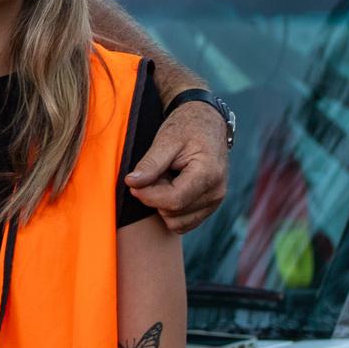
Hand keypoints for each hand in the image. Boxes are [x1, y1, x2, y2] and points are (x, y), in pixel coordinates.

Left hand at [125, 100, 228, 233]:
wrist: (207, 123)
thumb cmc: (187, 127)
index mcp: (208, 174)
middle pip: (172, 212)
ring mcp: (215, 202)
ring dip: (163, 203)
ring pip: (176, 222)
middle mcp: (216, 192)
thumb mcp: (166, 139)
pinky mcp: (209, 208)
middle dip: (156, 196)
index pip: (173, 201)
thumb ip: (150, 163)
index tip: (133, 182)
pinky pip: (182, 224)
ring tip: (167, 178)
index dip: (148, 195)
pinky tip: (172, 187)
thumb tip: (132, 183)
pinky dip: (171, 209)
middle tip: (156, 172)